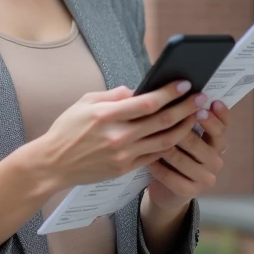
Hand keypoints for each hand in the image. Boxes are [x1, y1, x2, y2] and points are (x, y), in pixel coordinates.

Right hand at [34, 81, 205, 190]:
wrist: (53, 163)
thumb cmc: (67, 129)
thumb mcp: (85, 102)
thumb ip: (113, 95)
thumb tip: (136, 91)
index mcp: (107, 115)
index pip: (147, 102)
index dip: (170, 93)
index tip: (185, 84)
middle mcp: (118, 136)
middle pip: (162, 121)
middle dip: (185, 108)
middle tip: (201, 98)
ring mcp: (123, 155)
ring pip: (164, 141)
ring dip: (184, 127)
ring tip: (194, 116)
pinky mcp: (124, 168)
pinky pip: (154, 156)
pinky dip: (169, 145)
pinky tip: (178, 135)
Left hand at [145, 98, 229, 212]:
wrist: (167, 189)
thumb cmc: (172, 154)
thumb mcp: (181, 135)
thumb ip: (184, 118)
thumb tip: (175, 93)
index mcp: (217, 143)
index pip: (223, 126)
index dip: (218, 114)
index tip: (207, 102)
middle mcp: (216, 160)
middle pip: (200, 141)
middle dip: (181, 128)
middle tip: (167, 116)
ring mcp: (206, 178)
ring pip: (182, 158)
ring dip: (164, 147)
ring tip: (149, 137)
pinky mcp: (192, 192)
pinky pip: (172, 176)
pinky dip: (157, 167)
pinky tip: (147, 159)